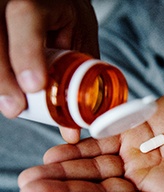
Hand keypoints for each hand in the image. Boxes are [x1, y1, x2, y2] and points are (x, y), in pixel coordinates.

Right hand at [0, 0, 98, 142]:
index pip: (27, 17)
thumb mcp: (81, 45)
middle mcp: (12, 2)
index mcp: (42, 2)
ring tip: (10, 105)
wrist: (56, 3)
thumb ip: (80, 81)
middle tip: (15, 108)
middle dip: (3, 75)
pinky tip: (4, 91)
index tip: (33, 85)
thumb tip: (71, 132)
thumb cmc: (70, 21)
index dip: (26, 52)